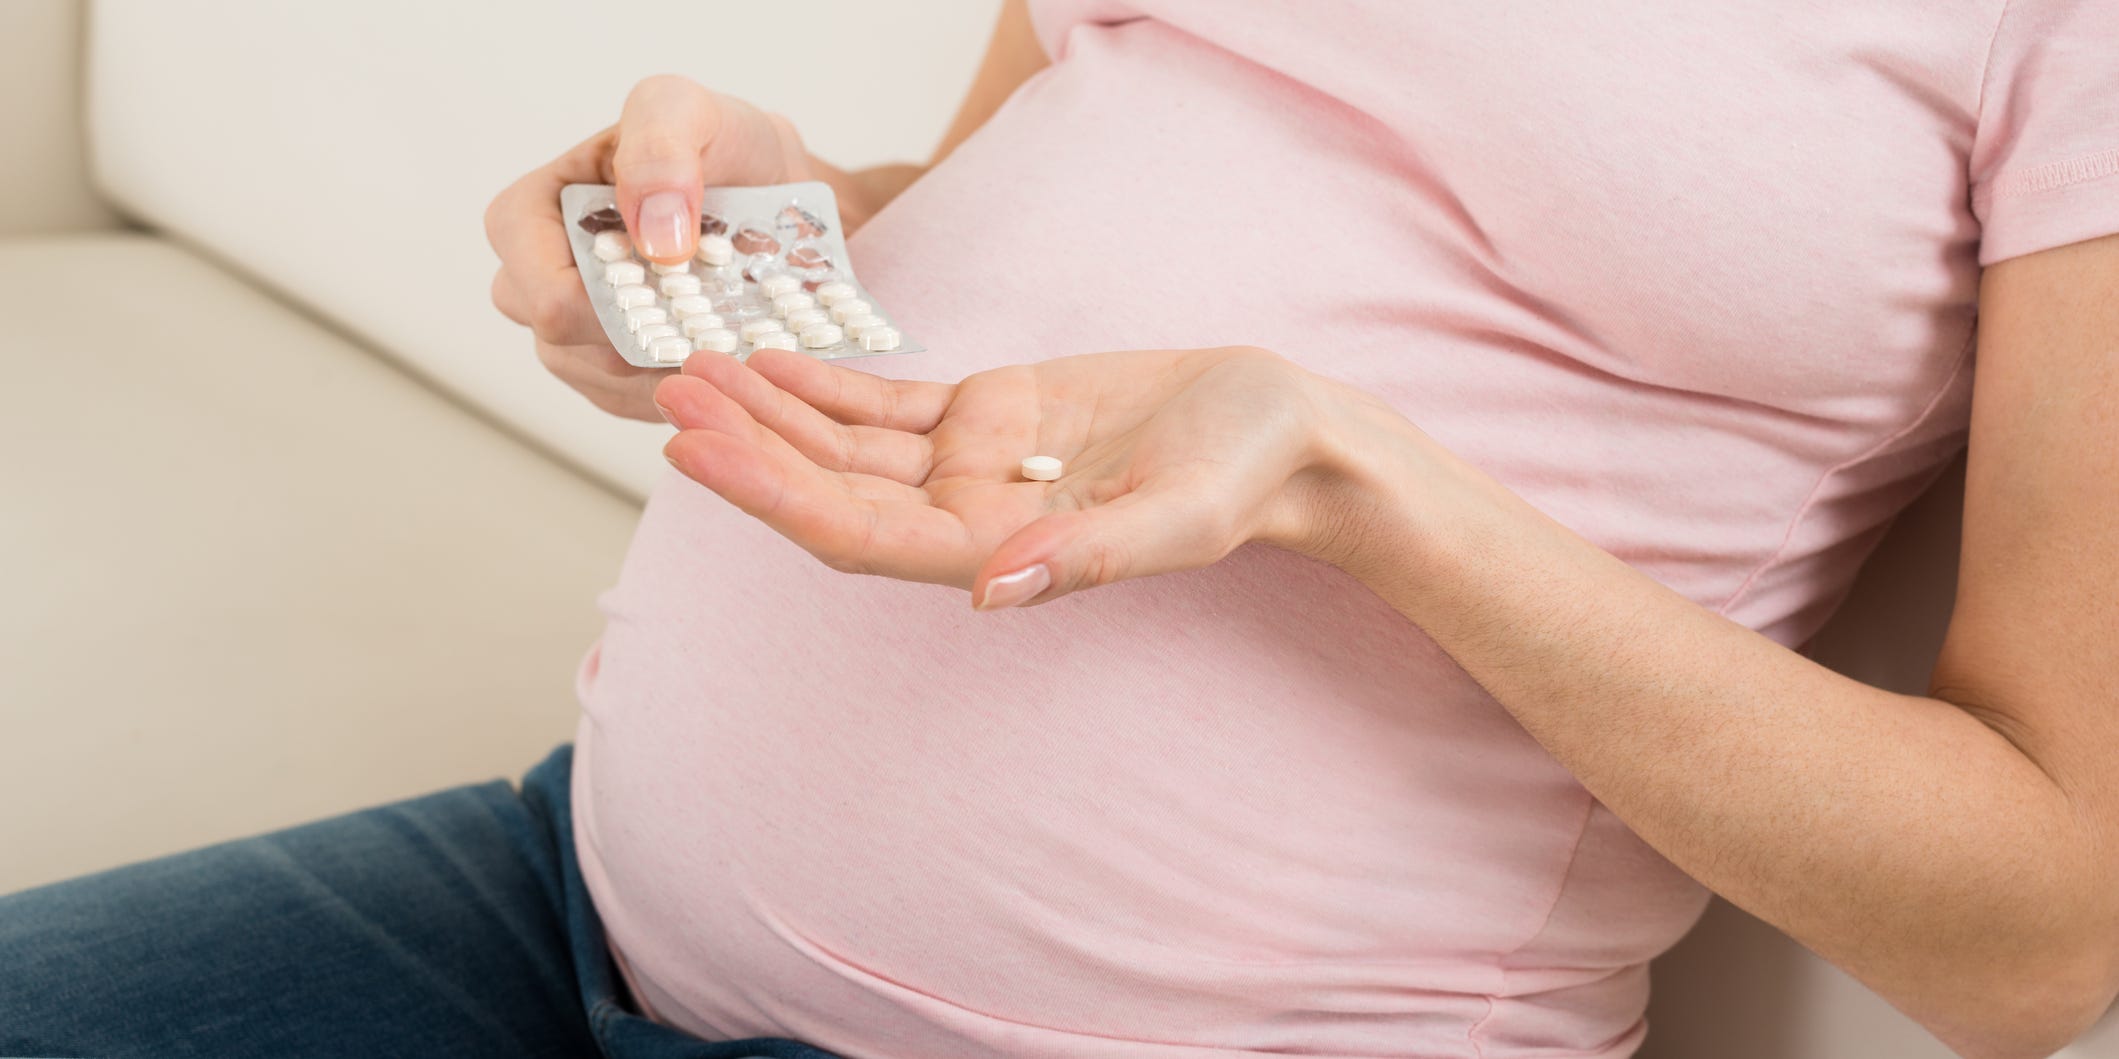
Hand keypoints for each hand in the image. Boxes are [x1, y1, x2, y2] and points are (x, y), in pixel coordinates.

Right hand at [483, 75, 809, 419]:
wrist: (773, 188)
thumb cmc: (719, 142)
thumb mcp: (688, 111)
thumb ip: (660, 150)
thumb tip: (654, 235)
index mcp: (532, 213)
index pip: (535, 290)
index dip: (599, 305)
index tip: (673, 286)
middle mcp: (539, 278)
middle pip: (562, 344)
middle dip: (640, 340)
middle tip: (714, 316)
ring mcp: (574, 332)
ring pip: (602, 382)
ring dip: (669, 368)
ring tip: (729, 331)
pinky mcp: (616, 372)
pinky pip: (636, 405)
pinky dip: (687, 387)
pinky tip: (726, 355)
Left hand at [654, 345, 1370, 608]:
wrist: (1281, 430)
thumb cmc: (1246, 476)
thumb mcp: (1185, 515)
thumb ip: (1092, 557)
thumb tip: (990, 595)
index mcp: (1000, 551)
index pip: (859, 530)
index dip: (772, 494)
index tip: (697, 450)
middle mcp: (969, 516)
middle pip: (830, 486)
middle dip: (748, 448)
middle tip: (669, 393)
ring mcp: (974, 465)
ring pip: (845, 442)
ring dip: (769, 411)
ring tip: (693, 366)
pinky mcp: (991, 415)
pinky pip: (888, 403)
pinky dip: (826, 385)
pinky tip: (768, 358)